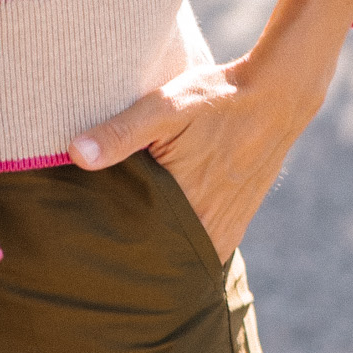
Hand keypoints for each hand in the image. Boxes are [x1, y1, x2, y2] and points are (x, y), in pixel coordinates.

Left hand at [69, 0, 352, 261]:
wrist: (277, 97)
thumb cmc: (217, 100)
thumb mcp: (164, 107)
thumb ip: (120, 133)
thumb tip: (76, 153)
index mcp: (183, 203)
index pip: (132, 241)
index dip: (107, 241)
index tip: (83, 239)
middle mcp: (206, 226)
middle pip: (155, 254)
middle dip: (129, 251)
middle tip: (98, 245)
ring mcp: (224, 228)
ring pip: (179, 255)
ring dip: (157, 251)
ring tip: (127, 241)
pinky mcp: (236, 222)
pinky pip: (202, 248)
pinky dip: (182, 246)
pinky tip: (163, 234)